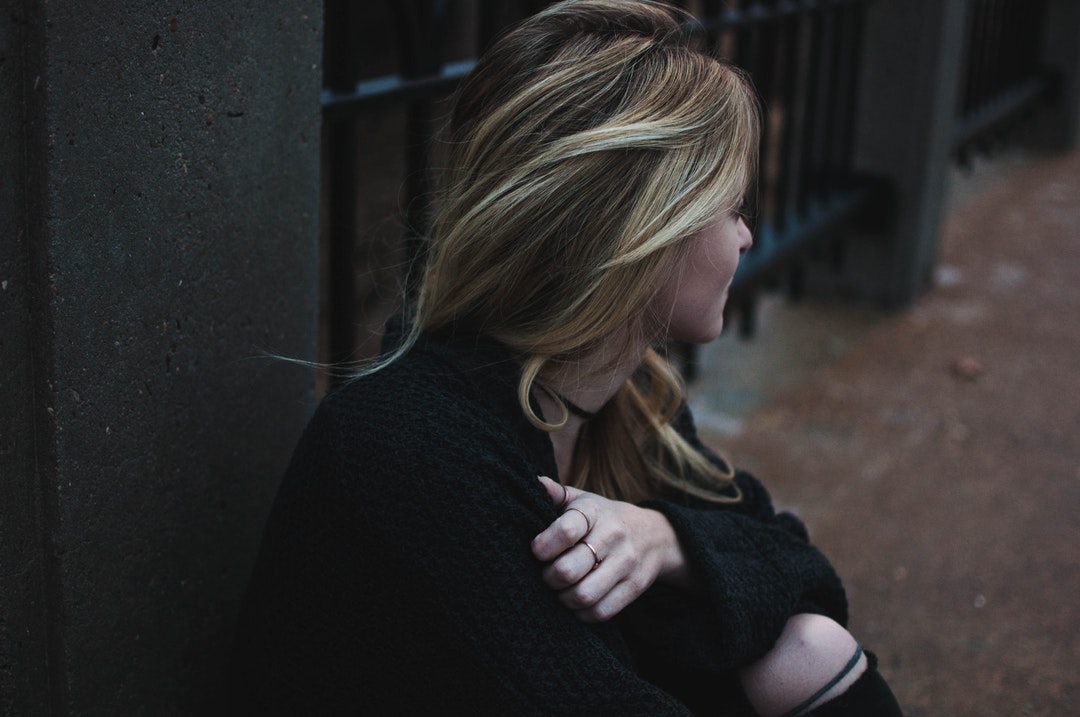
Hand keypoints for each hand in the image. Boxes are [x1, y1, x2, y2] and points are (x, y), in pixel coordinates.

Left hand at [531, 475, 692, 621]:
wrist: (654, 535)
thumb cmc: (604, 517)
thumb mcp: (583, 499)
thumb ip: (556, 493)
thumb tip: (533, 482)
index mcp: (594, 511)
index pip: (566, 531)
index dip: (543, 546)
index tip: (537, 551)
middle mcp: (612, 536)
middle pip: (568, 570)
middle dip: (548, 578)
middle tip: (547, 574)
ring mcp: (626, 563)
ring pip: (583, 596)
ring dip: (563, 599)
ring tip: (561, 590)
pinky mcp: (634, 587)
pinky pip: (601, 612)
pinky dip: (582, 613)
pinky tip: (578, 602)